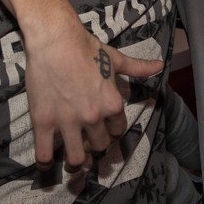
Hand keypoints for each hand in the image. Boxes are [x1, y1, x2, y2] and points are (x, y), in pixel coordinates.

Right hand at [22, 19, 162, 169]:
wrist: (55, 40)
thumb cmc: (86, 47)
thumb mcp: (116, 58)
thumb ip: (137, 68)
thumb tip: (159, 65)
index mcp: (112, 104)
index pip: (118, 131)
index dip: (112, 131)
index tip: (105, 130)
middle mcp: (93, 117)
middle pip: (99, 146)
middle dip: (95, 146)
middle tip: (87, 143)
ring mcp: (67, 122)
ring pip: (76, 158)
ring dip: (76, 164)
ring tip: (73, 163)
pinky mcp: (44, 122)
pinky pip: (45, 153)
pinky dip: (46, 163)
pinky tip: (47, 163)